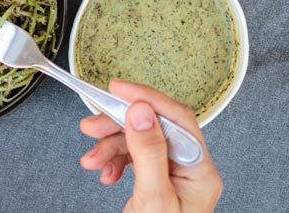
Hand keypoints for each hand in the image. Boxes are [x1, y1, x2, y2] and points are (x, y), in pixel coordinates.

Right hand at [79, 79, 221, 212]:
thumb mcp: (152, 199)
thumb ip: (149, 153)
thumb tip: (142, 111)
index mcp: (200, 170)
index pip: (177, 119)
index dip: (146, 98)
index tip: (117, 89)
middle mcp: (189, 168)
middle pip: (154, 128)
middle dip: (118, 126)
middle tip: (89, 126)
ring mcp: (173, 175)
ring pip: (138, 142)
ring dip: (110, 146)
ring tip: (90, 160)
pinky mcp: (157, 182)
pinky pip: (133, 159)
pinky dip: (113, 161)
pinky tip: (104, 173)